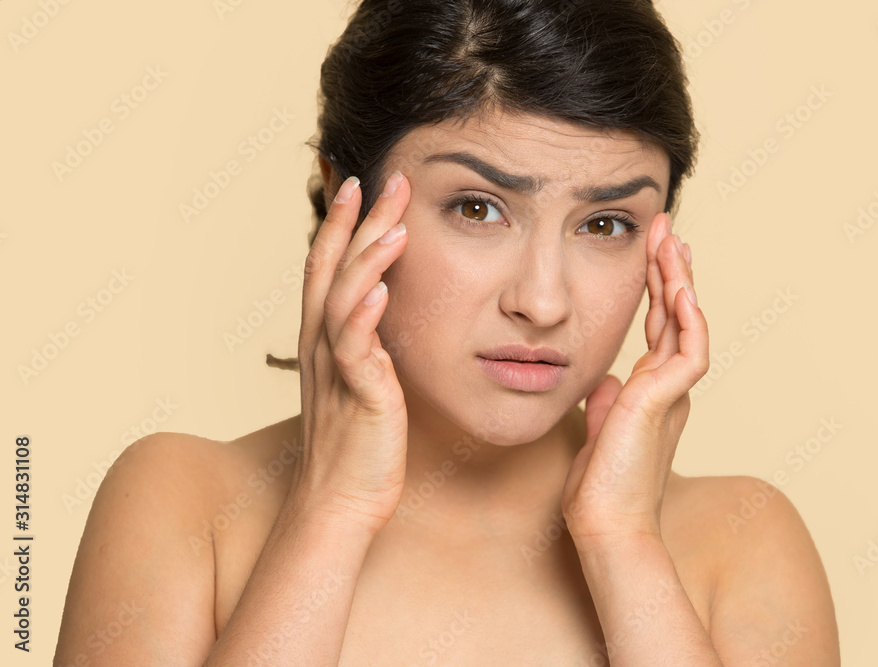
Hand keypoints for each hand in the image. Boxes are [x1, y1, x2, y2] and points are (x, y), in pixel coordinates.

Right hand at [288, 170, 411, 533]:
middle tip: (387, 178)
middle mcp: (322, 346)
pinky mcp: (357, 397)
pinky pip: (356, 351)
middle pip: (331, 269)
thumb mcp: (361, 381)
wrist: (339, 503)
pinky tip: (380, 291)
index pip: (326, 267)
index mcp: (324, 339)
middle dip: (359, 221)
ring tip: (393, 223)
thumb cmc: (357, 445)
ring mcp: (336, 370)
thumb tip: (382, 309)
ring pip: (341, 300)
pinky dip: (364, 318)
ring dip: (366, 258)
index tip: (359, 181)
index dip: (341, 223)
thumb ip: (366, 343)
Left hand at [561, 212, 708, 542]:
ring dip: (678, 280)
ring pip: (685, 324)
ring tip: (670, 239)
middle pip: (675, 315)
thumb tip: (603, 381)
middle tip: (665, 228)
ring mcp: (671, 395)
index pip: (658, 328)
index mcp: (650, 392)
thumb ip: (604, 404)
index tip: (651, 253)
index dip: (656, 289)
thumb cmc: (598, 490)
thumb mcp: (598, 434)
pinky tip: (680, 287)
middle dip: (670, 270)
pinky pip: (689, 351)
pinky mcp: (666, 402)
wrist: (605, 526)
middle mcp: (667, 388)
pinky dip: (687, 318)